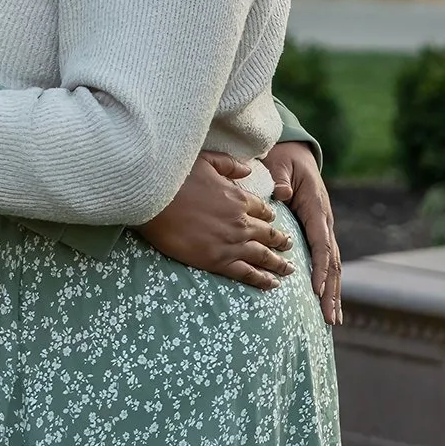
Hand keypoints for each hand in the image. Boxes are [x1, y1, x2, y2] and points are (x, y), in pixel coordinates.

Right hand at [137, 151, 295, 290]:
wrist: (154, 200)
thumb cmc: (176, 178)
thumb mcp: (206, 160)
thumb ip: (230, 164)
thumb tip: (248, 169)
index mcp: (238, 198)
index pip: (263, 211)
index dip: (270, 217)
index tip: (273, 222)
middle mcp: (240, 222)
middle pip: (268, 235)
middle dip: (281, 241)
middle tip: (290, 246)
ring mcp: (231, 243)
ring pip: (263, 256)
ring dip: (278, 264)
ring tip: (289, 270)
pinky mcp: (217, 261)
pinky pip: (247, 273)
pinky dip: (262, 279)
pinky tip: (272, 284)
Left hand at [265, 140, 342, 325]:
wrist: (293, 154)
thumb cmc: (283, 160)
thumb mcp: (280, 164)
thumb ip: (280, 178)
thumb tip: (281, 194)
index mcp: (316, 207)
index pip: (321, 242)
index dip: (320, 267)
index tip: (315, 289)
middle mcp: (324, 221)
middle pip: (332, 261)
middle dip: (330, 291)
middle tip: (328, 318)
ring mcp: (323, 229)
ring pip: (333, 266)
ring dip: (332, 293)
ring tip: (332, 321)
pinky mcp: (318, 235)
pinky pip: (325, 262)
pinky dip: (327, 284)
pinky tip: (326, 305)